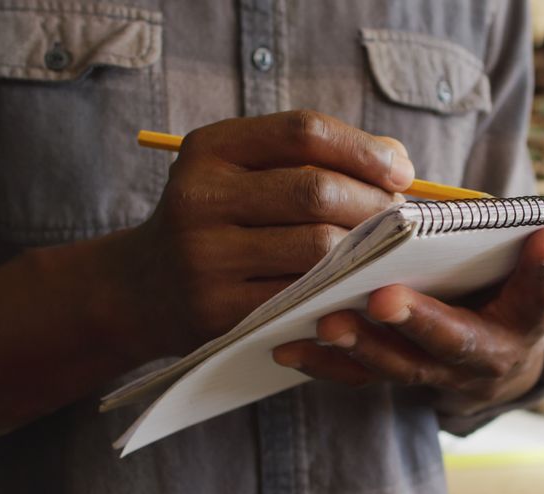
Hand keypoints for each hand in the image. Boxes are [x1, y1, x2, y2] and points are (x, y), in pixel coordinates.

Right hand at [106, 111, 414, 359]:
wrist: (142, 288)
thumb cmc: (220, 220)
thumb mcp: (244, 171)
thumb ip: (314, 156)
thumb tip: (397, 159)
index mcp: (209, 149)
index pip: (303, 132)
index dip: (364, 149)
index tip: (401, 171)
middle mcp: (199, 197)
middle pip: (315, 191)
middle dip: (375, 204)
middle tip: (400, 218)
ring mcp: (204, 258)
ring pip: (317, 248)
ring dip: (367, 250)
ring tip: (385, 249)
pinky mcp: (218, 311)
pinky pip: (304, 297)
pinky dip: (343, 289)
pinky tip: (358, 285)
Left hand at [272, 228, 543, 415]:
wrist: (495, 364)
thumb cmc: (503, 294)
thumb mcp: (523, 275)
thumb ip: (526, 251)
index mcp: (524, 320)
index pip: (539, 293)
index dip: (543, 268)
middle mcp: (485, 356)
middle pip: (453, 340)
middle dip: (419, 320)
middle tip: (382, 298)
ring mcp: (440, 375)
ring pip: (401, 366)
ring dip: (363, 345)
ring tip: (326, 322)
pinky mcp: (399, 381)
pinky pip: (361, 379)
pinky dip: (323, 364)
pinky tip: (287, 346)